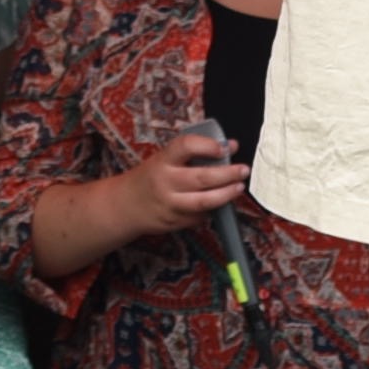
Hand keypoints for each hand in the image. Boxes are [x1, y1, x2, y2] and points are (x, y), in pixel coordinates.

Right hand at [135, 130, 250, 228]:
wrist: (124, 206)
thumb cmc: (150, 178)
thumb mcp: (165, 159)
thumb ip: (195, 153)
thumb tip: (230, 146)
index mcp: (162, 160)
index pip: (186, 146)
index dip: (207, 146)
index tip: (224, 147)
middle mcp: (165, 182)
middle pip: (202, 177)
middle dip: (228, 174)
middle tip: (243, 170)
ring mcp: (170, 204)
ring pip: (204, 202)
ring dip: (226, 194)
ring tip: (238, 187)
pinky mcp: (174, 222)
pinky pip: (199, 217)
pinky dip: (212, 210)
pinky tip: (219, 203)